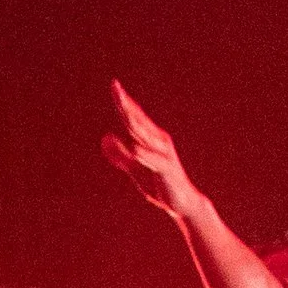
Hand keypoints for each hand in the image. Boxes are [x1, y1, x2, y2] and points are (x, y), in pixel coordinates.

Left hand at [101, 79, 199, 220]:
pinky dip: (144, 154)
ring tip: (123, 107)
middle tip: (115, 86)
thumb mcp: (136, 169)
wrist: (182, 203)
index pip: (134, 117)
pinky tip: (134, 148)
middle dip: (126, 104)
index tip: (114, 84)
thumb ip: (121, 155)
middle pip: (137, 120)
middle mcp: (158, 141)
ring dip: (133, 121)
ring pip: (145, 135)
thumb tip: (105, 138)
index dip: (124, 102)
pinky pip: (154, 160)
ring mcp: (163, 154)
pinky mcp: (167, 170)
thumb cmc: (159, 184)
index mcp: (150, 139)